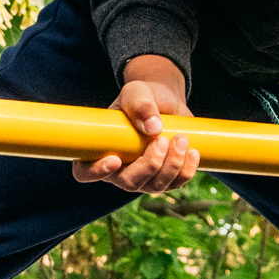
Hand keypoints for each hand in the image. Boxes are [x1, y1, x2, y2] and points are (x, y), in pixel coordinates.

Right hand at [73, 55, 200, 193]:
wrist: (165, 101)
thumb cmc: (143, 98)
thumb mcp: (138, 92)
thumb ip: (140, 104)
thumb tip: (153, 128)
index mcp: (99, 151)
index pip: (85, 172)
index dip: (96, 172)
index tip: (115, 159)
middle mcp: (119, 170)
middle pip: (129, 183)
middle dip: (150, 165)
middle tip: (162, 140)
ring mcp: (143, 177)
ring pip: (155, 186)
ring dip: (171, 166)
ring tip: (181, 139)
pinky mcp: (165, 177)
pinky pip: (175, 184)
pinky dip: (186, 171)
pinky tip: (193, 152)